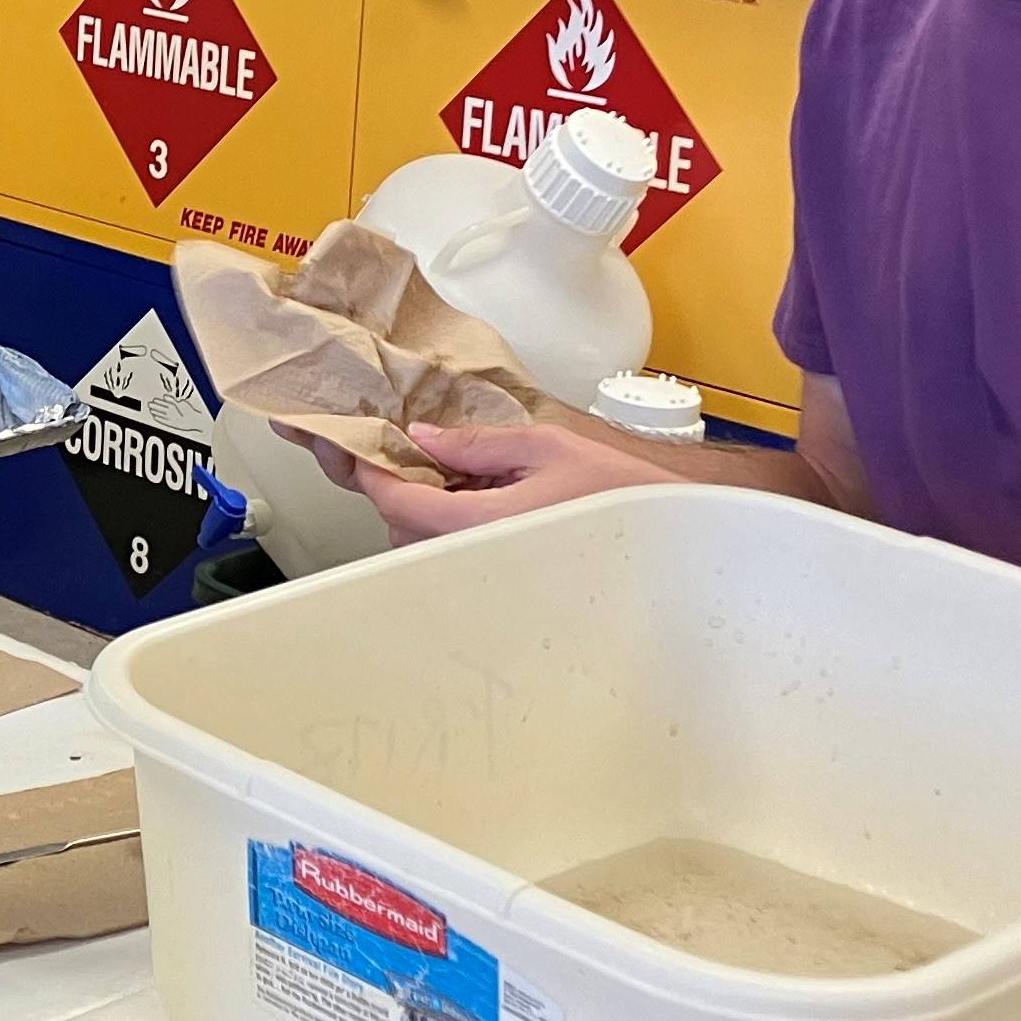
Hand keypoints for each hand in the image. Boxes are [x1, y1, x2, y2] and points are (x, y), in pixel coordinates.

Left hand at [334, 417, 685, 543]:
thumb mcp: (544, 448)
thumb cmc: (617, 496)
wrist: (668, 539)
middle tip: (390, 445)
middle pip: (400, 524)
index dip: (368, 470)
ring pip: (422, 541)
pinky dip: (445, 520)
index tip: (352, 447)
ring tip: (444, 466)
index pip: (396, 501)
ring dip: (420, 503)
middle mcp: (473, 561)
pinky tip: (471, 493)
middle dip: (394, 483)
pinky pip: (451, 551)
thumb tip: (424, 438)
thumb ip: (475, 444)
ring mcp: (485, 577)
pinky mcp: (498, 582)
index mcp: (477, 526)